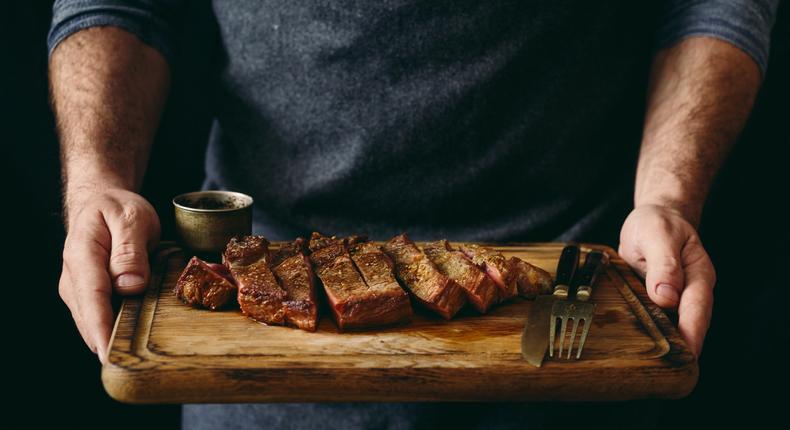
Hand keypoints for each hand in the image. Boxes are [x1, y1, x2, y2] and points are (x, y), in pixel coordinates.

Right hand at [59, 187, 159, 361]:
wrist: (101, 202)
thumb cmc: (118, 209)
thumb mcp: (132, 218)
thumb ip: (130, 250)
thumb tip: (130, 285)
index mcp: (83, 255)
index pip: (91, 298)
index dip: (101, 328)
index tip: (109, 353)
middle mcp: (73, 277)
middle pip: (89, 317)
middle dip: (107, 343)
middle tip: (134, 364)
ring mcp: (77, 289)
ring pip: (92, 322)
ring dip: (111, 338)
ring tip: (136, 356)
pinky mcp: (87, 295)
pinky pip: (99, 317)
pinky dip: (113, 329)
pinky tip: (131, 339)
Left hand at [618, 204, 715, 357]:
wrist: (653, 218)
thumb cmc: (657, 223)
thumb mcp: (657, 235)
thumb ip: (664, 263)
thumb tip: (667, 296)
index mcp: (698, 274)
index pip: (697, 309)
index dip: (692, 333)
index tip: (686, 354)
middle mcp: (691, 289)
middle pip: (689, 323)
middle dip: (681, 347)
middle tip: (668, 369)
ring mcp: (675, 296)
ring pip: (672, 324)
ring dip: (665, 342)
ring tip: (653, 364)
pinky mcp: (658, 300)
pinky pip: (657, 318)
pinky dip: (650, 332)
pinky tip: (638, 346)